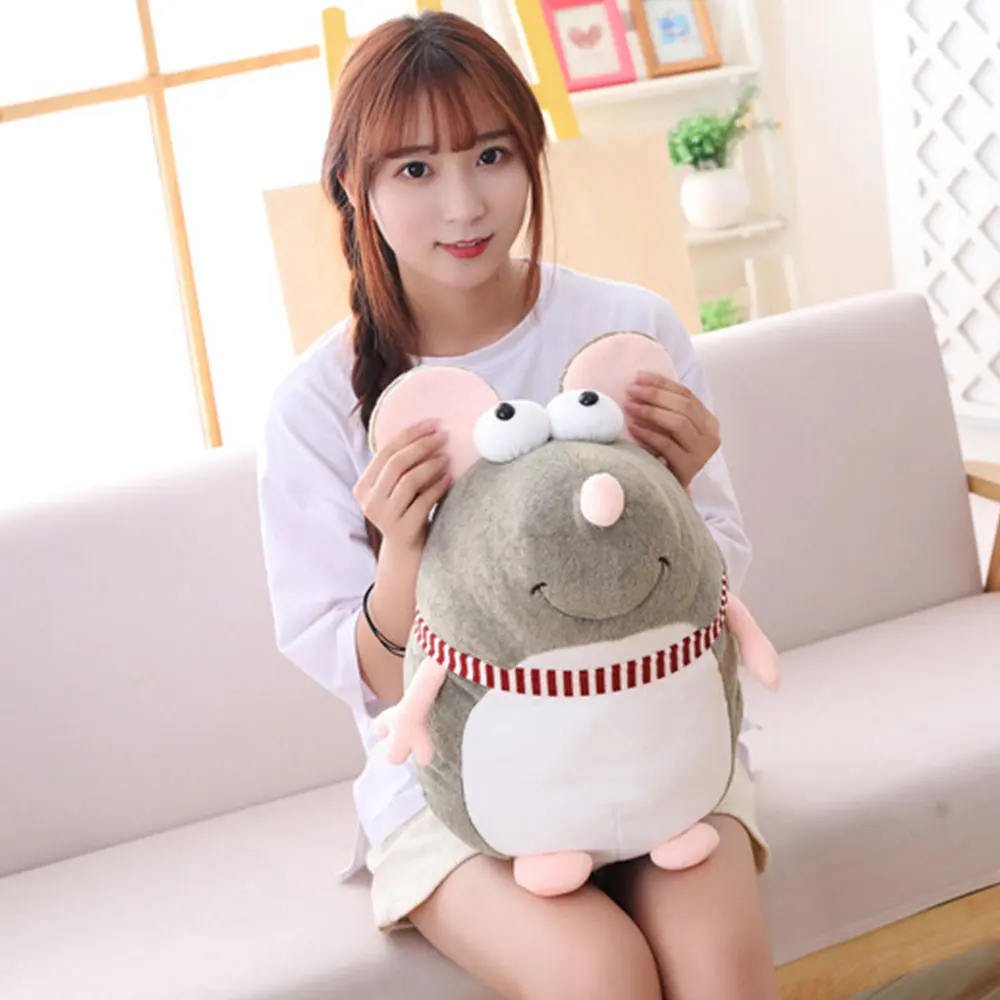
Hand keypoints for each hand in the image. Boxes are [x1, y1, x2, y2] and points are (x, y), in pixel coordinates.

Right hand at [353, 421, 449, 556]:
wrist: (406, 553)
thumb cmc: (405, 512)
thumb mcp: (394, 490)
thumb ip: (399, 467)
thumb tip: (427, 431)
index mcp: (362, 487)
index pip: (386, 451)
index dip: (410, 434)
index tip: (432, 423)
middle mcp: (369, 501)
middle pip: (397, 463)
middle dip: (422, 446)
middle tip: (443, 437)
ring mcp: (384, 517)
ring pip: (409, 481)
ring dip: (431, 465)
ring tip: (447, 458)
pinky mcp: (402, 530)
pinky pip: (423, 501)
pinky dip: (438, 487)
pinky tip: (449, 478)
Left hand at [624, 372, 720, 488]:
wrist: (673, 492)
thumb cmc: (668, 457)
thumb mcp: (672, 431)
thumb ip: (666, 410)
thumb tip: (638, 384)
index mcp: (709, 422)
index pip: (686, 395)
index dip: (662, 383)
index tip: (639, 376)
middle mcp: (710, 435)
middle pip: (683, 406)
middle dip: (654, 395)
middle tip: (631, 390)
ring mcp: (702, 452)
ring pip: (678, 423)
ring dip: (651, 411)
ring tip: (629, 406)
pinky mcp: (690, 467)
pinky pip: (667, 444)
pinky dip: (648, 434)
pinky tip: (632, 427)